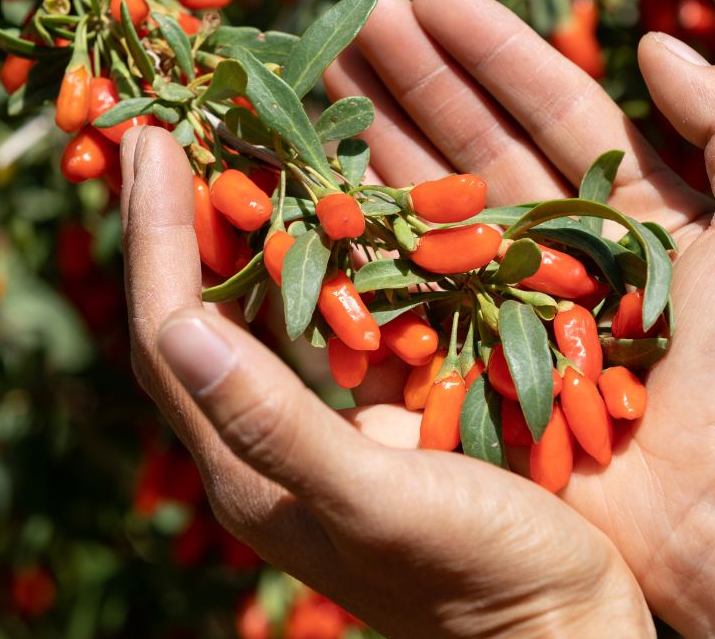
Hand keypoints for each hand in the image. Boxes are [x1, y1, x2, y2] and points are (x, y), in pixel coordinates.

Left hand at [119, 127, 653, 637]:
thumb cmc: (480, 577)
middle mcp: (266, 448)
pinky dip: (304, 259)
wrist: (561, 634)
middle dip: (170, 219)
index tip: (153, 141)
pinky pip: (316, 324)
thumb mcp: (379, 498)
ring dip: (229, 230)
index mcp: (249, 468)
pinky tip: (321, 210)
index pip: (171, 329)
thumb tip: (175, 327)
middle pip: (190, 315)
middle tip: (163, 126)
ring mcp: (318, 435)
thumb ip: (277, 423)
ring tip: (222, 148)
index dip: (155, 233)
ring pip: (248, 315)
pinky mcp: (371, 425)